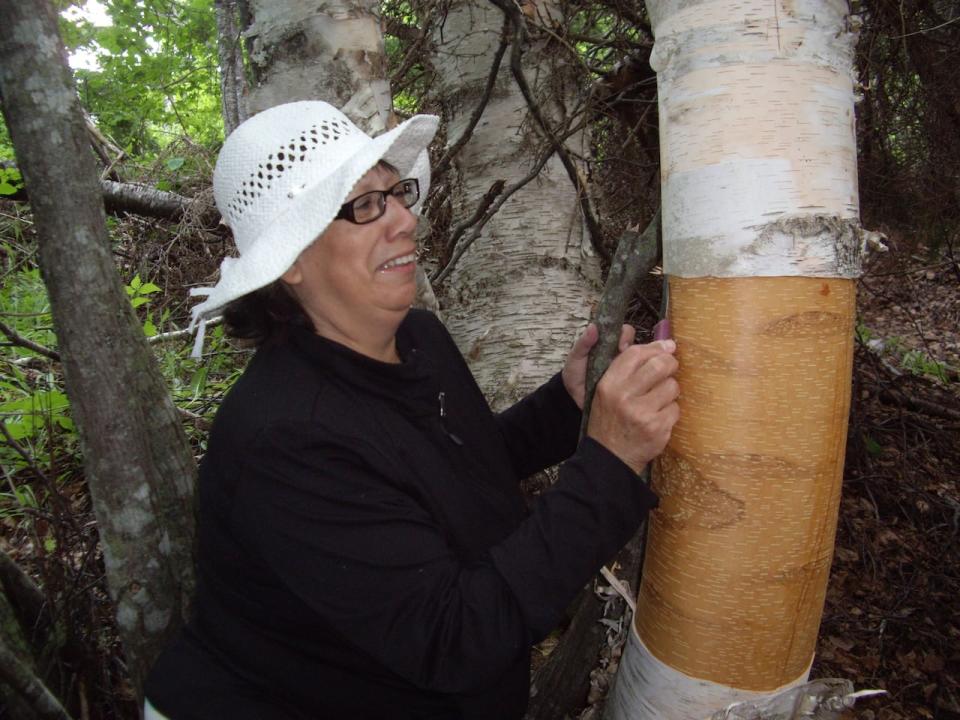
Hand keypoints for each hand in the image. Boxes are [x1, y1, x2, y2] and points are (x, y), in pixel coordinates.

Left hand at [562, 323, 635, 408]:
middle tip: (627, 360)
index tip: (621, 346)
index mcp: (608, 344)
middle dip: (636, 349)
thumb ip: (583, 342)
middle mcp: (619, 355)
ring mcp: (625, 369)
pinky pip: (638, 377)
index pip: (625, 332)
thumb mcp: (576, 357)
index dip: (626, 335)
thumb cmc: (575, 373)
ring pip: (640, 360)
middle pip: (637, 345)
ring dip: (640, 363)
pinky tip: (633, 382)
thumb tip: (593, 326)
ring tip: (631, 371)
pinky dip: (639, 377)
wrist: (573, 398)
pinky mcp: (627, 383)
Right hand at [586, 339, 679, 473]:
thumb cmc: (611, 419)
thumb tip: (665, 344)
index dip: (655, 348)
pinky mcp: (657, 428)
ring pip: (672, 386)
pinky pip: (676, 409)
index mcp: (609, 384)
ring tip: (659, 400)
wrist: (610, 456)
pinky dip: (671, 412)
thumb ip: (628, 366)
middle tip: (669, 369)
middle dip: (670, 364)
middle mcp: (624, 396)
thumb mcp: (607, 391)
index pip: (636, 354)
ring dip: (670, 391)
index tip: (666, 348)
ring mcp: (641, 413)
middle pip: (660, 365)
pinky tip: (659, 418)